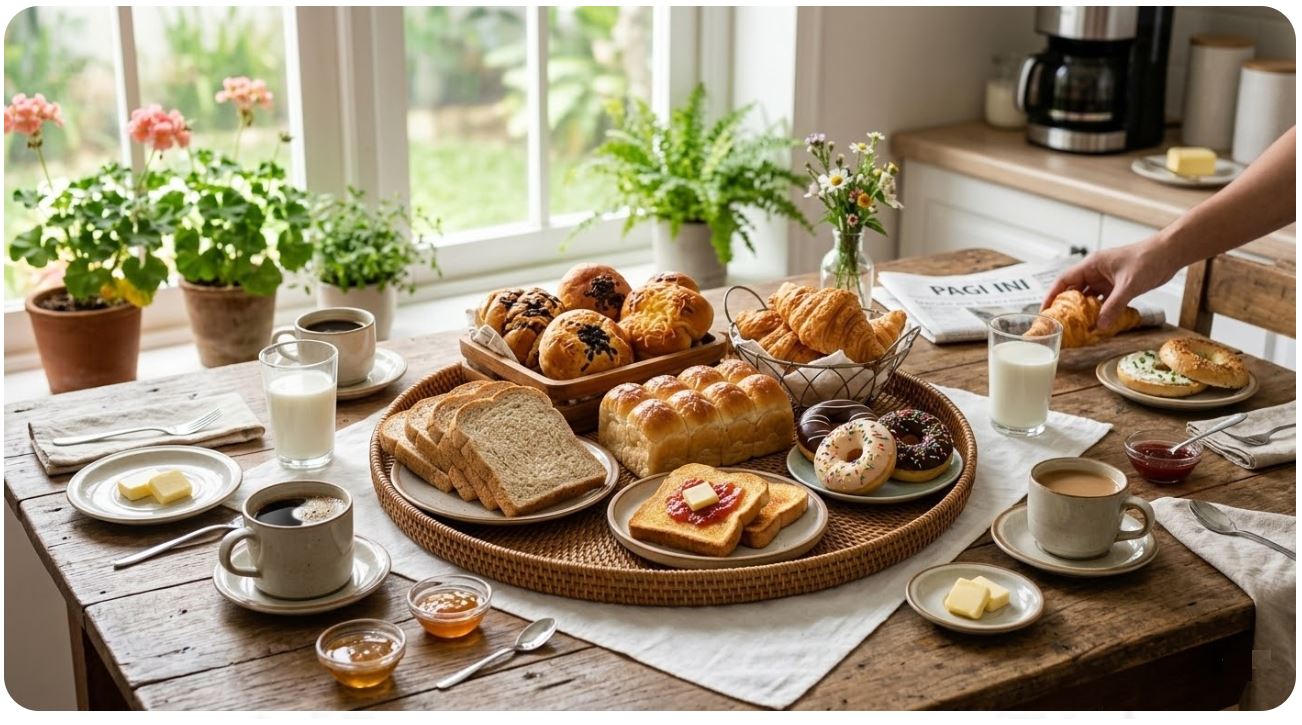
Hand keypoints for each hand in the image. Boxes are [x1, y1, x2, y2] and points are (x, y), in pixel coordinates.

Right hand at [1042, 240, 1175, 329]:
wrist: (1170, 254)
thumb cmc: (1148, 260)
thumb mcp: (1129, 285)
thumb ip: (1114, 306)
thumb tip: (1100, 326)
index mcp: (1092, 265)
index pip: (1064, 280)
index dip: (1052, 295)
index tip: (1045, 311)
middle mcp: (1096, 272)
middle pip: (1074, 290)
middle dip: (1066, 306)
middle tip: (1060, 323)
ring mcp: (1106, 279)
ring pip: (1088, 297)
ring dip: (1084, 311)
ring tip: (1077, 327)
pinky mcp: (1117, 286)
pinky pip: (1103, 301)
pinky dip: (1100, 311)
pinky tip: (1099, 323)